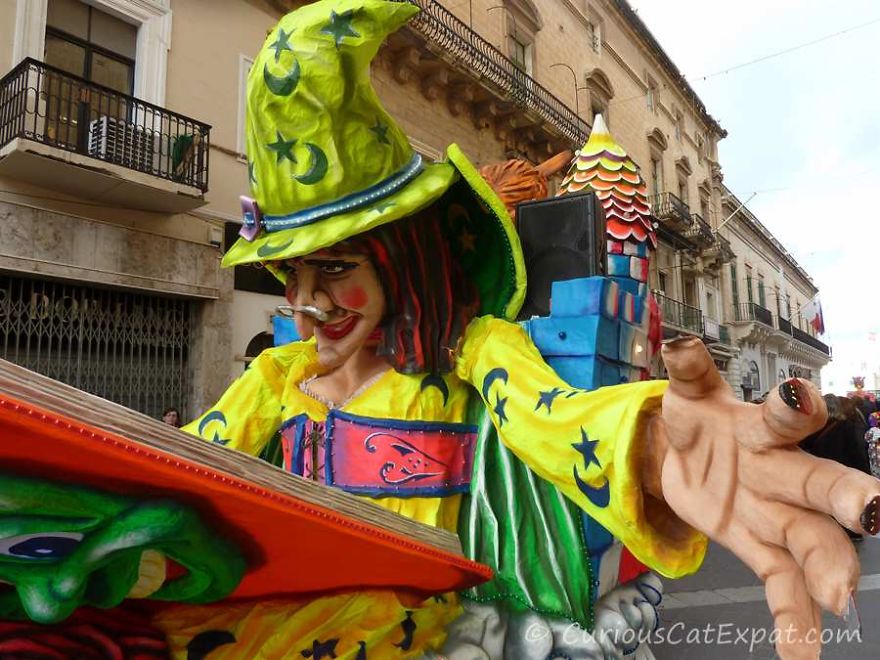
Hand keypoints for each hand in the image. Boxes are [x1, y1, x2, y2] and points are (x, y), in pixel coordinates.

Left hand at [646, 337, 878, 659]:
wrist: (687, 458)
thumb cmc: (701, 420)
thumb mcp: (689, 394)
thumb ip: (689, 370)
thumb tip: (679, 342)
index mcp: (763, 431)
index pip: (786, 419)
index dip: (795, 409)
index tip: (801, 401)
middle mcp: (780, 473)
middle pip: (818, 483)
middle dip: (844, 497)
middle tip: (871, 513)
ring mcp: (773, 514)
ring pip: (811, 540)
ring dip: (827, 565)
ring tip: (839, 598)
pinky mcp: (758, 549)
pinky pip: (781, 586)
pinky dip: (792, 622)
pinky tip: (799, 655)